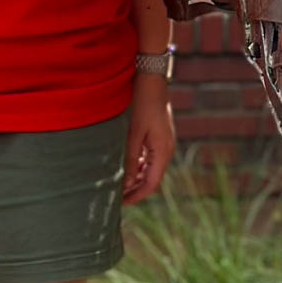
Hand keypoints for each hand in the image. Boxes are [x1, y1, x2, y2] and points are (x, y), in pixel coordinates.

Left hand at [123, 71, 174, 203]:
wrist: (151, 78)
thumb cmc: (142, 104)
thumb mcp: (133, 132)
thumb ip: (129, 158)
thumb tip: (124, 183)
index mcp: (163, 151)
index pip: (151, 183)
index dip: (136, 195)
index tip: (120, 203)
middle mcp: (166, 149)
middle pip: (151, 177)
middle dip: (134, 188)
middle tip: (115, 196)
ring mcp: (163, 141)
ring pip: (149, 167)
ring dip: (135, 176)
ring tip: (117, 182)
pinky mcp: (158, 134)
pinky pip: (148, 156)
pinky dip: (137, 163)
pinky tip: (124, 164)